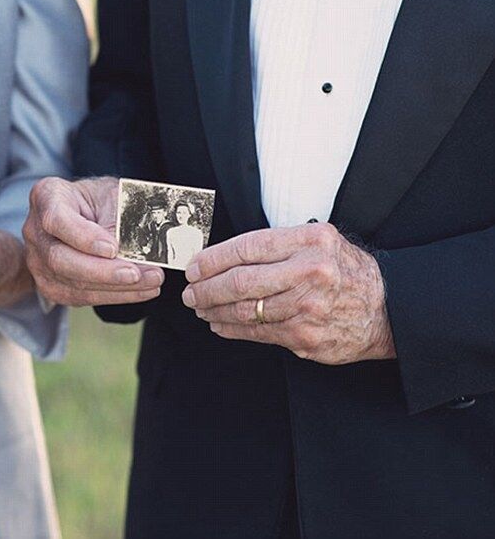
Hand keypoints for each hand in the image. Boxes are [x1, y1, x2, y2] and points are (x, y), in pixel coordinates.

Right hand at [23, 176, 164, 305]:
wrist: (89, 214)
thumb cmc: (101, 200)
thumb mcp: (114, 196)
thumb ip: (121, 220)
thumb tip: (139, 252)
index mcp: (47, 197)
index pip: (57, 220)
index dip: (84, 237)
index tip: (113, 248)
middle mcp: (35, 231)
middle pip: (60, 258)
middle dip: (102, 271)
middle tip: (137, 273)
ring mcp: (38, 261)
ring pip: (72, 283)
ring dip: (115, 287)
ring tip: (151, 281)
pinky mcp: (52, 285)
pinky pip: (81, 296)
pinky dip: (114, 295)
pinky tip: (141, 290)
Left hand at [182, 223, 394, 363]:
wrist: (389, 309)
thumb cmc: (345, 271)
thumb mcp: (319, 242)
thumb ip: (277, 245)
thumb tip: (221, 257)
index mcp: (311, 242)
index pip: (248, 247)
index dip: (213, 259)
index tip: (193, 267)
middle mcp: (311, 273)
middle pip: (241, 282)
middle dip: (206, 288)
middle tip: (190, 292)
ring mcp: (308, 308)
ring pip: (245, 311)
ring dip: (214, 310)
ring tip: (201, 307)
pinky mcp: (306, 337)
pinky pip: (257, 333)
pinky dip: (231, 329)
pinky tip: (220, 324)